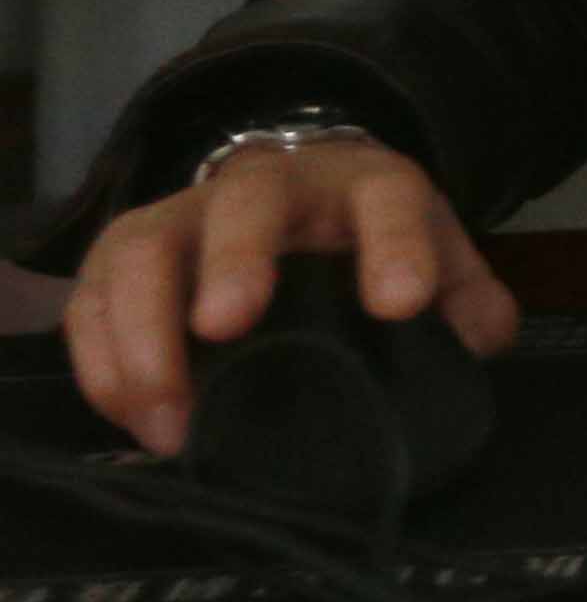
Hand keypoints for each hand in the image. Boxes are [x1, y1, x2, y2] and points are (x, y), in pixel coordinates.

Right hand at [65, 138, 519, 454]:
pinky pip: (90, 300)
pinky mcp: (121, 258)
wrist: (295, 192)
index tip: (401, 303)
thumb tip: (481, 340)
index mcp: (360, 185)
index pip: (388, 198)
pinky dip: (100, 362)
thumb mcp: (430, 254)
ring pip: (145, 247)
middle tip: (228, 326)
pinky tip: (132, 416)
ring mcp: (184, 217)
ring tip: (169, 416)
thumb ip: (465, 298)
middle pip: (246, 204)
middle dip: (235, 259)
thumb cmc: (363, 237)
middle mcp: (267, 186)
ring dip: (144, 332)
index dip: (397, 245)